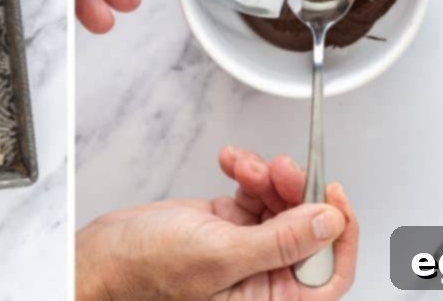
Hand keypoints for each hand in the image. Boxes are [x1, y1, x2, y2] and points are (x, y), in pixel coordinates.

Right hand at [76, 147, 357, 299]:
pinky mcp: (227, 225)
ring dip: (268, 177)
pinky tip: (231, 164)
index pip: (330, 270)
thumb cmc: (144, 275)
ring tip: (246, 167)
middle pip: (307, 228)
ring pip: (282, 204)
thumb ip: (280, 241)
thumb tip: (330, 223)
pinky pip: (255, 192)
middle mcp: (263, 279)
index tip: (334, 194)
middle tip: (281, 169)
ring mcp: (246, 249)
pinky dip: (247, 172)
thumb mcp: (220, 256)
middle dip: (297, 192)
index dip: (340, 231)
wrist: (102, 257)